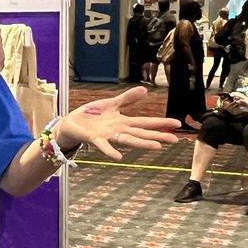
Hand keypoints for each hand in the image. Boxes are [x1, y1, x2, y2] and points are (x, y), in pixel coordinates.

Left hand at [53, 86, 180, 159]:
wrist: (71, 123)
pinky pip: (104, 145)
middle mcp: (118, 131)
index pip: (145, 122)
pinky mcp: (94, 138)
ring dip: (142, 144)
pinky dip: (110, 151)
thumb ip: (127, 99)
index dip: (161, 122)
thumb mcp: (111, 103)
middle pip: (141, 133)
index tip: (177, 123)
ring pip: (128, 140)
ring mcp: (107, 135)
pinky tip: (119, 157)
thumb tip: (145, 90)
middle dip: (158, 136)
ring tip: (157, 147)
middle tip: (175, 139)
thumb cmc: (92, 115)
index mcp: (123, 122)